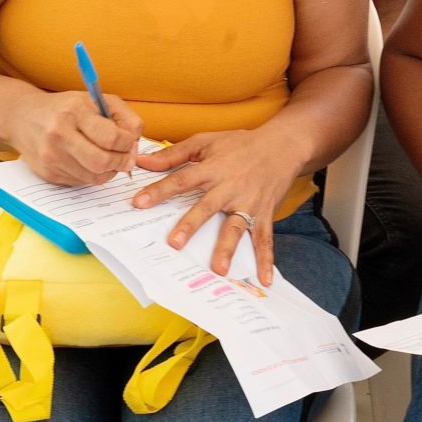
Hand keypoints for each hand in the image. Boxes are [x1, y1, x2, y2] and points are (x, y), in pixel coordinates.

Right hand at [4, 90, 142, 187]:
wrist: (22, 117)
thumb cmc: (66, 108)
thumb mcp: (96, 100)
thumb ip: (124, 116)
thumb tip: (136, 142)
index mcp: (74, 112)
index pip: (112, 137)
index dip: (128, 143)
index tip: (130, 142)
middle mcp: (59, 135)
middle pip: (103, 162)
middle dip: (122, 162)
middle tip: (126, 158)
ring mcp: (51, 157)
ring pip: (95, 177)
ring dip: (110, 171)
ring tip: (109, 157)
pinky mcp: (48, 174)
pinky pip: (82, 182)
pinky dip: (93, 175)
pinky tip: (89, 161)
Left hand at [132, 129, 301, 280]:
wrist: (282, 145)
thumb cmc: (239, 144)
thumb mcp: (205, 141)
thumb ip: (172, 154)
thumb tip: (141, 161)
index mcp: (212, 169)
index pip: (181, 180)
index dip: (160, 191)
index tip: (139, 203)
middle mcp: (229, 187)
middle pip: (207, 207)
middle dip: (191, 225)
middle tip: (174, 243)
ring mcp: (248, 202)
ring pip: (236, 227)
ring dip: (228, 248)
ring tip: (219, 269)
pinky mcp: (265, 213)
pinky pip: (265, 238)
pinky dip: (266, 260)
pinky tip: (264, 279)